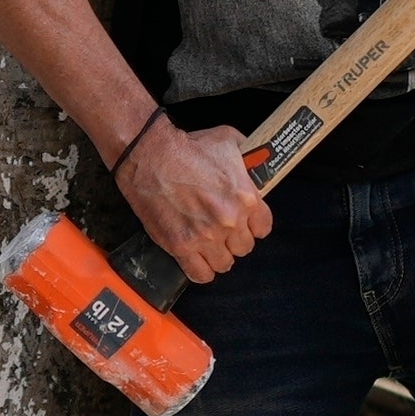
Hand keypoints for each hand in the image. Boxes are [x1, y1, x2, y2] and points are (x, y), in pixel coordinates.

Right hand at [112, 117, 271, 284]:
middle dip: (235, 238)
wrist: (151, 155)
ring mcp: (205, 237)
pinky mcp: (181, 246)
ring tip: (209, 245)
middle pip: (244, 247)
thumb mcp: (228, 141)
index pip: (264, 228)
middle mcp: (229, 221)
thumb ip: (247, 160)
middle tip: (223, 229)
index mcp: (245, 197)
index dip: (254, 225)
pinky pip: (200, 274)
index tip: (246, 222)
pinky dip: (201, 270)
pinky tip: (197, 259)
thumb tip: (255, 166)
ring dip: (219, 255)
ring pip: (225, 264)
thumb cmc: (187, 147)